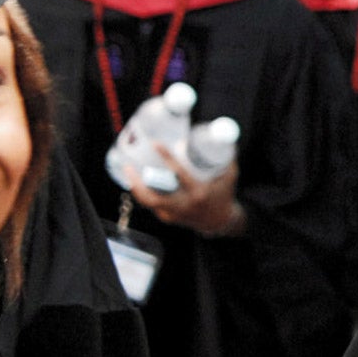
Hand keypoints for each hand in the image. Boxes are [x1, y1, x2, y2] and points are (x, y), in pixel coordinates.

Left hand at [131, 147, 245, 237]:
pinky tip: (138, 181)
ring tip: (129, 170)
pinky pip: (152, 204)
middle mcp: (184, 205)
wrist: (220, 222)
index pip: (180, 174)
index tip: (155, 144)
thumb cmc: (224, 195)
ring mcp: (174, 214)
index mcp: (198, 193)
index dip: (167, 158)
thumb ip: (226, 156)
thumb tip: (219, 134)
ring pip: (148, 202)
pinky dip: (144, 192)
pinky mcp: (169, 217)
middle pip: (152, 197)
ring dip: (136, 187)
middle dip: (137, 182)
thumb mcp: (229, 176)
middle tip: (128, 166)